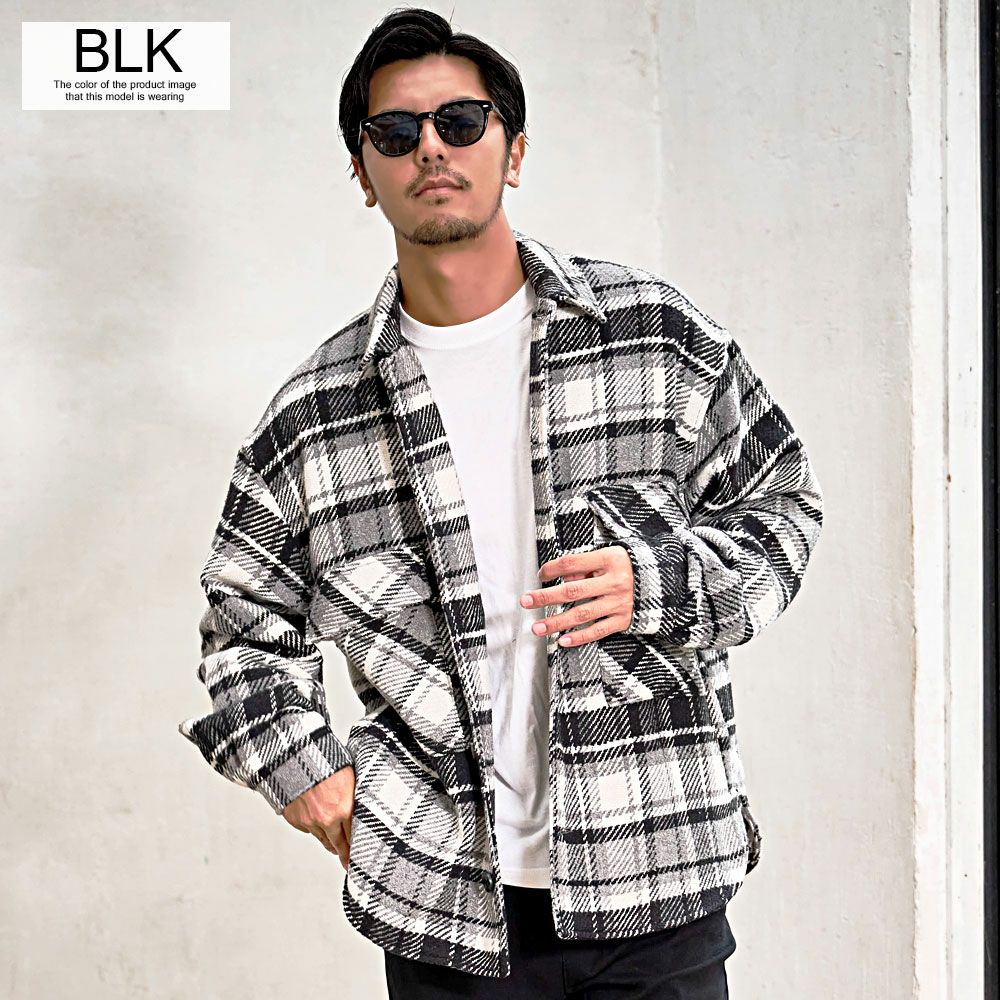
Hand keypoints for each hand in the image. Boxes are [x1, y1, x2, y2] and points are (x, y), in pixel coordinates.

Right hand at [282, 765, 355, 869]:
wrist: (296, 756)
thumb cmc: (327, 761)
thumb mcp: (350, 777)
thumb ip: (354, 798)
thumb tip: (363, 809)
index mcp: (344, 809)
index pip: (353, 837)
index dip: (356, 848)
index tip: (358, 858)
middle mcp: (326, 820)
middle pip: (337, 845)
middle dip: (343, 855)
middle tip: (347, 863)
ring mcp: (309, 821)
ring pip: (322, 839)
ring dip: (329, 840)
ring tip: (334, 843)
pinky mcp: (294, 818)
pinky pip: (307, 828)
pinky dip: (312, 826)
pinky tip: (316, 819)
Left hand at [519, 544, 633, 646]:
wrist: (663, 580)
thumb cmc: (627, 566)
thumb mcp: (609, 555)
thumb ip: (585, 565)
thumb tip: (562, 580)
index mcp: (610, 559)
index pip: (572, 562)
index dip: (552, 569)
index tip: (540, 575)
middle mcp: (615, 581)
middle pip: (573, 591)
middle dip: (545, 597)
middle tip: (525, 602)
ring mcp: (620, 603)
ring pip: (582, 614)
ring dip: (557, 622)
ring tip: (537, 627)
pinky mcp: (624, 620)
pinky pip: (598, 630)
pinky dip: (580, 637)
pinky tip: (563, 640)